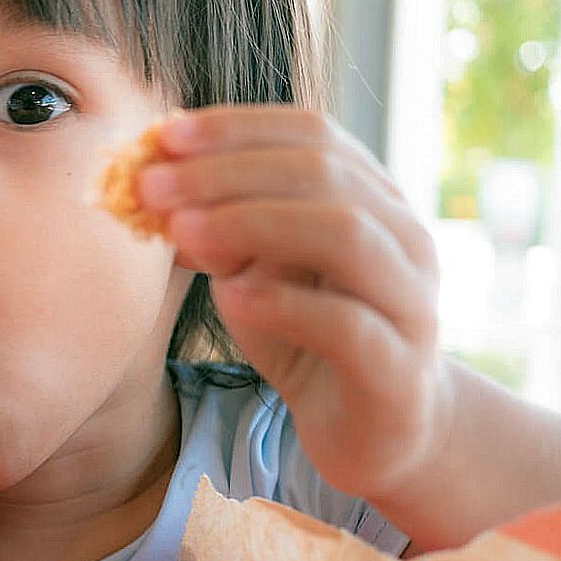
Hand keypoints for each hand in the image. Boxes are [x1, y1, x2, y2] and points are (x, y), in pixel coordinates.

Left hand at [139, 106, 452, 500]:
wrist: (373, 431)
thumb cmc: (307, 339)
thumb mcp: (252, 275)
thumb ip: (217, 233)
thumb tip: (150, 190)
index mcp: (372, 199)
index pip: (312, 134)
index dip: (236, 129)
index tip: (162, 135)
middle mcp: (403, 237)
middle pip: (323, 175)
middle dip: (227, 173)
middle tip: (151, 186)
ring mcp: (410, 301)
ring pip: (346, 235)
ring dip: (253, 224)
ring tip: (181, 232)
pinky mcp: (398, 370)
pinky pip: (349, 324)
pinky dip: (285, 305)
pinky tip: (231, 298)